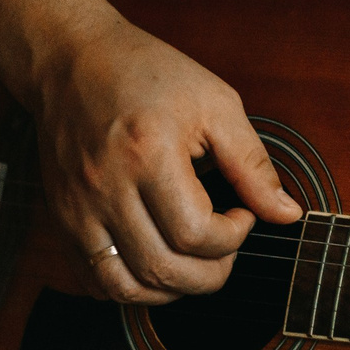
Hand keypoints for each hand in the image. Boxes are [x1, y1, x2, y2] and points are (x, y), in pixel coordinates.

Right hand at [33, 19, 303, 303]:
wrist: (72, 61)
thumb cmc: (147, 74)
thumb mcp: (215, 104)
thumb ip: (252, 165)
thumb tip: (287, 214)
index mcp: (148, 154)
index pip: (197, 235)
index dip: (235, 236)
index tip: (243, 212)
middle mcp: (106, 188)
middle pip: (164, 269)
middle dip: (213, 272)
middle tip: (227, 242)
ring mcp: (77, 209)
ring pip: (126, 287)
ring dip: (173, 289)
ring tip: (196, 261)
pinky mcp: (63, 219)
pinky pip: (95, 280)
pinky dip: (131, 287)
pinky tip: (157, 263)